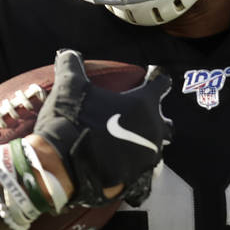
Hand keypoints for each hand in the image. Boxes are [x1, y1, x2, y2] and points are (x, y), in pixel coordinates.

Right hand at [33, 49, 172, 206]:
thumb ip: (72, 66)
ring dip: (146, 143)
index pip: (161, 85)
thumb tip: (68, 52)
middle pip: (166, 123)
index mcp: (142, 104)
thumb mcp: (69, 88)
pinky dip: (133, 164)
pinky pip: (142, 169)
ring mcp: (146, 156)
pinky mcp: (137, 177)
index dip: (157, 80)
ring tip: (130, 141)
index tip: (154, 78)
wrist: (64, 165)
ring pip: (156, 148)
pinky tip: (119, 161)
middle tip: (141, 117)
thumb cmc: (73, 120)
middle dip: (157, 119)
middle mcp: (152, 129)